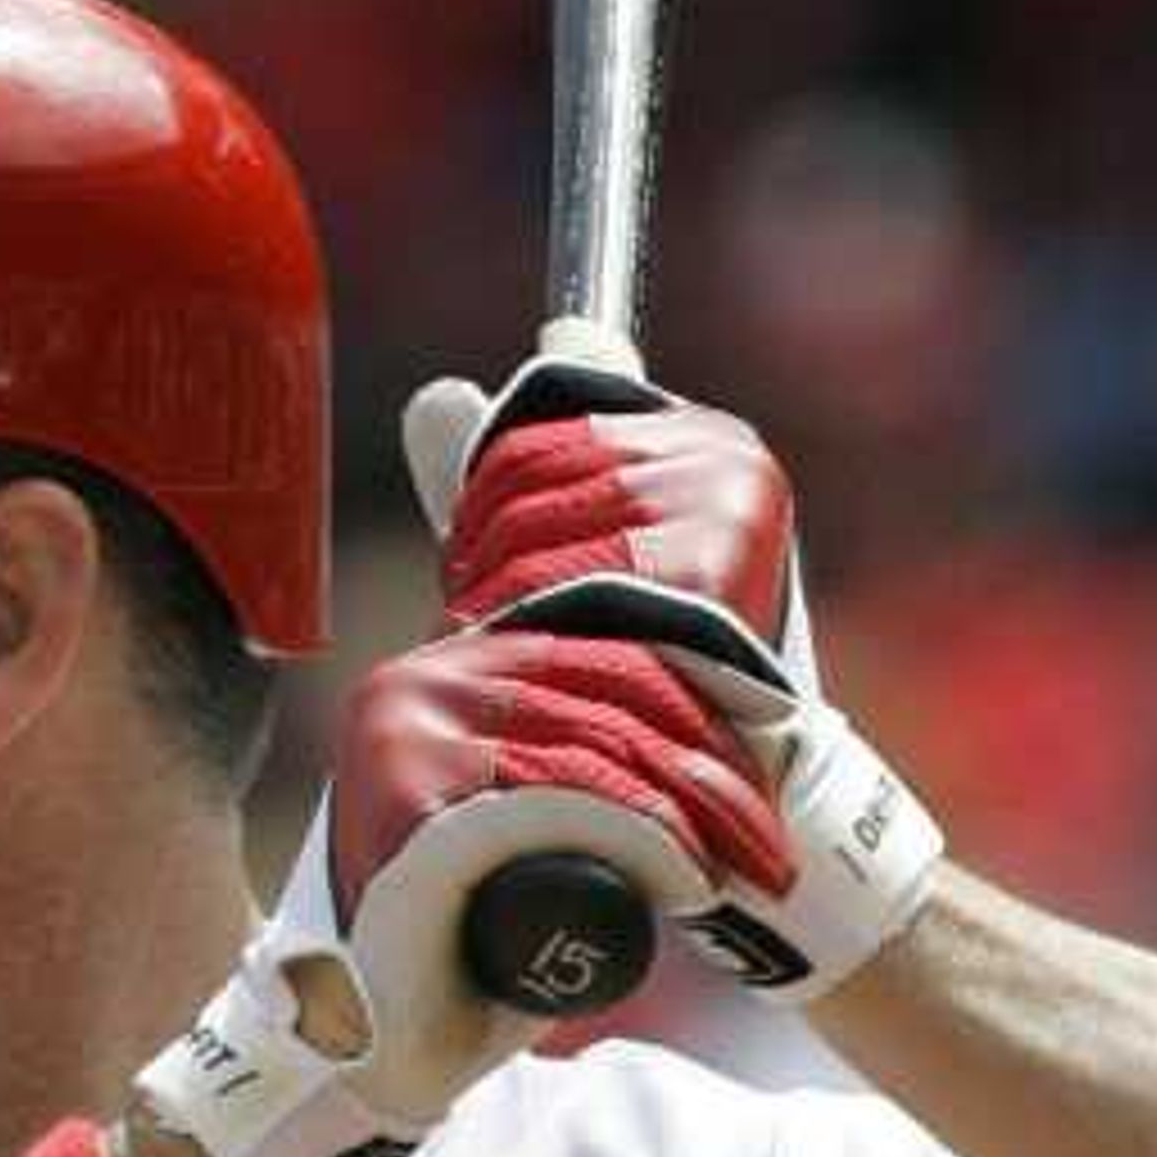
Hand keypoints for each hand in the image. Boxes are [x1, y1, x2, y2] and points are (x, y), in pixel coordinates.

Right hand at [132, 609, 795, 1156]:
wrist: (375, 1048)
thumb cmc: (458, 949)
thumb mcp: (515, 825)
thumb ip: (557, 767)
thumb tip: (678, 743)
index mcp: (438, 672)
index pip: (598, 656)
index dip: (700, 705)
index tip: (767, 770)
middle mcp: (412, 687)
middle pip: (606, 698)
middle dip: (710, 769)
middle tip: (769, 844)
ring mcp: (407, 740)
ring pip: (595, 749)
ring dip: (691, 810)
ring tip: (739, 872)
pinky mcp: (420, 808)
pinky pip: (561, 802)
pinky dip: (641, 835)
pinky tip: (688, 877)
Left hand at [403, 334, 807, 657]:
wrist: (717, 756)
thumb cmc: (652, 656)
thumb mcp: (593, 551)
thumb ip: (523, 479)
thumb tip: (433, 400)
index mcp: (706, 438)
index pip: (532, 444)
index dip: (480, 511)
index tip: (472, 568)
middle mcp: (724, 456)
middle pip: (526, 479)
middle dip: (480, 556)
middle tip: (475, 619)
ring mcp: (719, 507)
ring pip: (528, 532)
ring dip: (491, 600)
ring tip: (495, 648)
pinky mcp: (706, 574)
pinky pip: (559, 585)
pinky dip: (526, 627)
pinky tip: (523, 661)